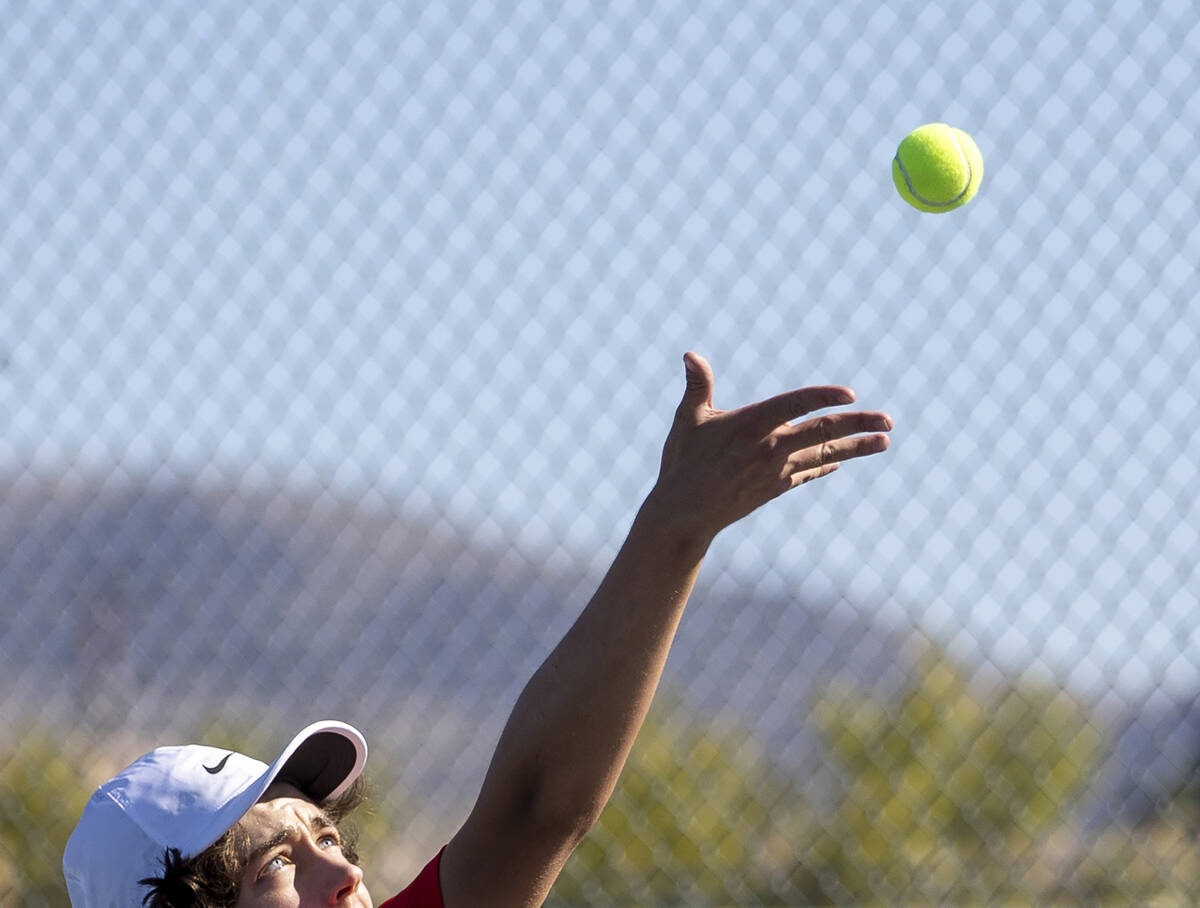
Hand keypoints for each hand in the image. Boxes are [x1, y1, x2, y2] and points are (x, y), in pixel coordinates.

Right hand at [645, 352, 892, 543]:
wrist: (683, 516)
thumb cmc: (682, 463)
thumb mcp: (688, 420)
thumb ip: (698, 385)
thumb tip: (690, 355)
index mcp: (750, 425)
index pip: (794, 405)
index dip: (822, 397)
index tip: (850, 394)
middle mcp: (770, 448)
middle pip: (822, 432)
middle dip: (858, 425)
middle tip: (889, 421)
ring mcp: (776, 472)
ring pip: (824, 455)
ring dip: (856, 448)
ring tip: (885, 441)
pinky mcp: (775, 489)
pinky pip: (808, 473)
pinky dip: (825, 464)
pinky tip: (841, 460)